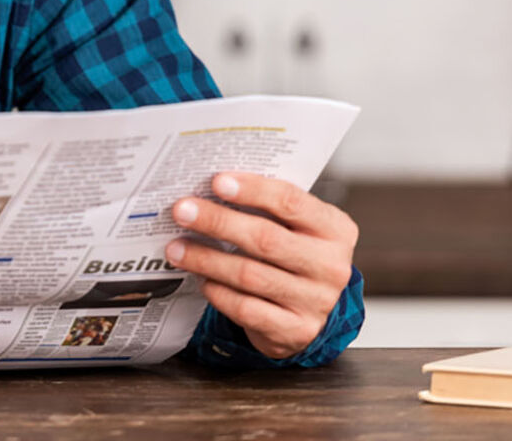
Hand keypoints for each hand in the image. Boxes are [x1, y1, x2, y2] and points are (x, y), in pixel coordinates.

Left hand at [165, 172, 357, 359]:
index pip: (292, 202)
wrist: (312, 312)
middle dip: (217, 222)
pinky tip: (200, 279)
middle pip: (266, 239)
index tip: (216, 181)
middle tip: (182, 211)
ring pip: (250, 275)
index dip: (252, 190)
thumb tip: (211, 187)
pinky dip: (218, 292)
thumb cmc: (294, 256)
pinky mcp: (295, 330)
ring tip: (176, 248)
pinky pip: (246, 308)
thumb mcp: (295, 227)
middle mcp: (331, 266)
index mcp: (334, 229)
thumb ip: (266, 207)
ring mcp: (316, 302)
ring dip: (206, 259)